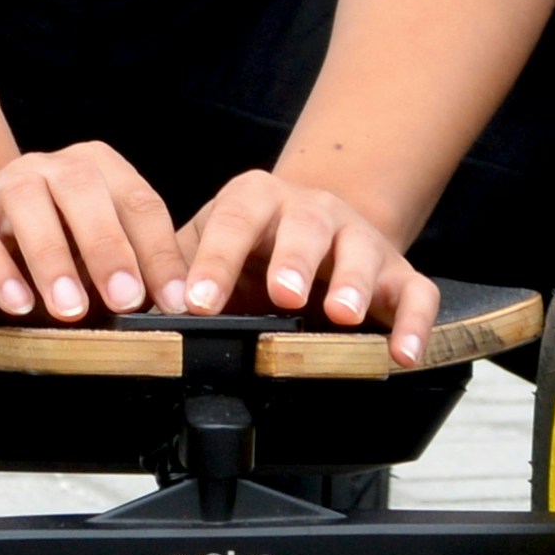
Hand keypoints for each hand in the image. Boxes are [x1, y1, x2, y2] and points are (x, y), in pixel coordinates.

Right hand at [0, 143, 181, 325]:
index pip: (138, 202)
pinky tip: (18, 306)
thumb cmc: (43, 259)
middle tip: (128, 301)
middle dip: (110, 246)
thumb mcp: (93, 266)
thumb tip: (177, 313)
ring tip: (70, 310)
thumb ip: (129, 278)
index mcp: (95, 171)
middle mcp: (48, 168)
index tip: (179, 302)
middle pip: (84, 189)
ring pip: (27, 202)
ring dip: (52, 256)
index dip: (162, 252)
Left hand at [165, 172, 436, 361]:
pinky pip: (416, 292)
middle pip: (305, 226)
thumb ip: (177, 277)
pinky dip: (414, 323)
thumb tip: (138, 319)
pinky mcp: (398, 271)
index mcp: (255, 201)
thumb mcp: (206, 251)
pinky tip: (402, 353)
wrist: (314, 231)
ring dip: (352, 282)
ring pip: (362, 251)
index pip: (233, 220)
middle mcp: (311, 211)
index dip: (215, 261)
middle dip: (293, 259)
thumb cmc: (251, 252)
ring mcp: (359, 238)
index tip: (197, 304)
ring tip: (340, 314)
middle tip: (280, 294)